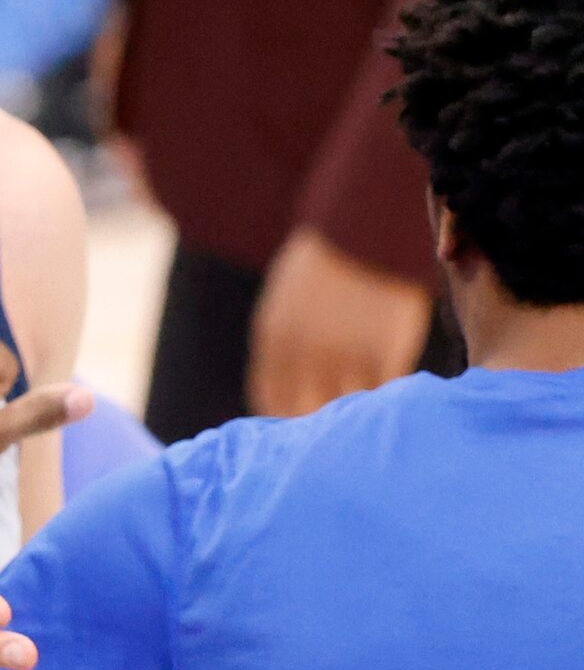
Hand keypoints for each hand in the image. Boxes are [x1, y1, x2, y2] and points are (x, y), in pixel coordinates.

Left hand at [247, 227, 433, 417]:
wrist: (367, 226)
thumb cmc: (328, 263)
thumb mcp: (288, 304)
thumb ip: (285, 347)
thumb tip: (288, 395)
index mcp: (274, 340)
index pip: (271, 401)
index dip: (286, 422)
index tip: (301, 435)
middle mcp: (303, 354)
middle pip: (304, 414)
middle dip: (317, 429)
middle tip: (337, 444)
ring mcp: (345, 354)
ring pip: (346, 408)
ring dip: (357, 423)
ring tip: (370, 430)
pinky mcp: (385, 350)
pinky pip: (384, 394)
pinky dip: (389, 404)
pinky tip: (397, 407)